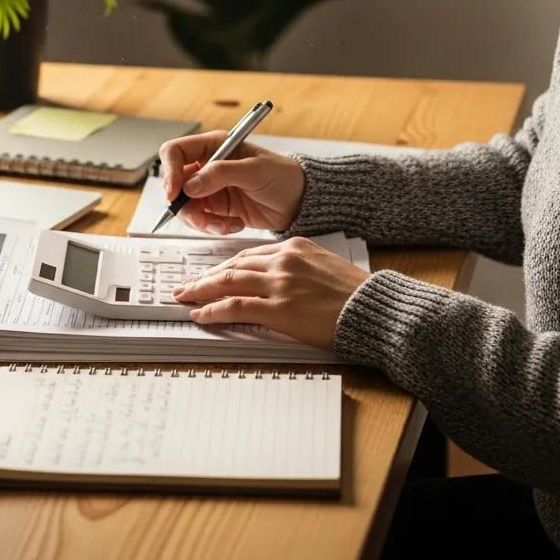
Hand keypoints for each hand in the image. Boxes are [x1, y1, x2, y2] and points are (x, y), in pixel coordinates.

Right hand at [158, 130, 305, 233]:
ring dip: (199, 219)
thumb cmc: (283, 176)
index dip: (169, 171)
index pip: (175, 152)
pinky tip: (233, 224)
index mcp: (214, 146)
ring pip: (185, 205)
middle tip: (199, 217)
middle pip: (175, 183)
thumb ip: (221, 174)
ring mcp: (210, 188)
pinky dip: (212, 226)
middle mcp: (207, 166)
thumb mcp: (254, 171)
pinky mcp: (216, 208)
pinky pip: (201, 219)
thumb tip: (191, 184)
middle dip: (183, 203)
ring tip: (222, 224)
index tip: (174, 193)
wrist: (299, 202)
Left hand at [171, 236, 370, 350]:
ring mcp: (280, 284)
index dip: (224, 266)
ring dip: (201, 290)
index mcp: (293, 246)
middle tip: (186, 284)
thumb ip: (293, 268)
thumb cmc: (353, 293)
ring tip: (185, 296)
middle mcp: (283, 260)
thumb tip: (267, 281)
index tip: (210, 274)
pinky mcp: (280, 309)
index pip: (247, 255)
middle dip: (206, 276)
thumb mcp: (320, 266)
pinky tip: (201, 314)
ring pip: (229, 282)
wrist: (374, 309)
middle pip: (233, 265)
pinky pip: (236, 306)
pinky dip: (214, 310)